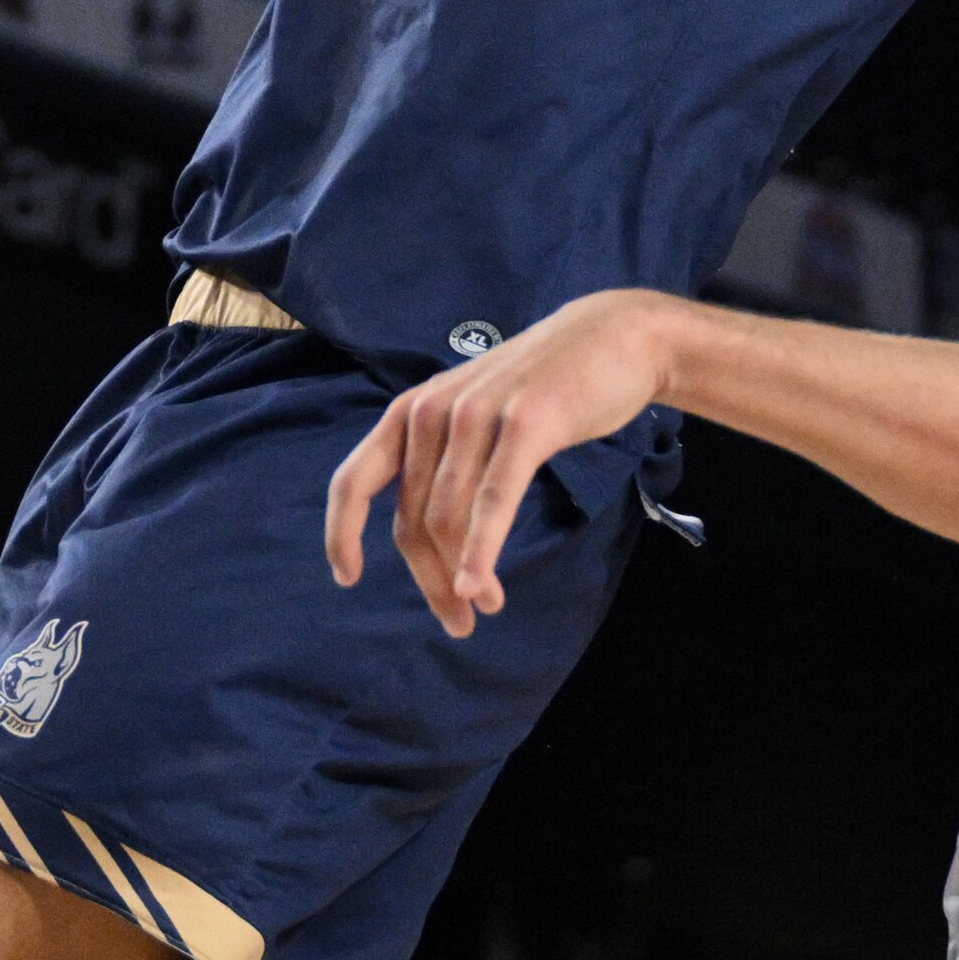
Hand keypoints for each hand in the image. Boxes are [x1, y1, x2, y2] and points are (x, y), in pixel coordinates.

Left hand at [323, 291, 692, 634]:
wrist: (617, 337)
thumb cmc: (545, 386)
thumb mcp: (478, 413)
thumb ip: (446, 458)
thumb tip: (425, 532)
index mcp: (412, 410)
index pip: (354, 479)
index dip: (341, 532)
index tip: (346, 578)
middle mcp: (433, 411)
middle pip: (413, 518)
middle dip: (429, 579)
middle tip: (458, 622)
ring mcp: (477, 414)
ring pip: (448, 517)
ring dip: (461, 575)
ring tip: (486, 606)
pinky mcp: (525, 424)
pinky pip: (492, 500)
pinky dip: (480, 550)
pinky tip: (478, 586)